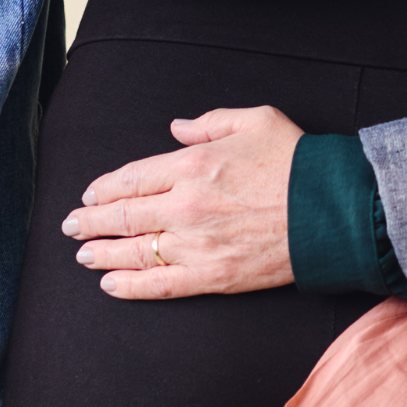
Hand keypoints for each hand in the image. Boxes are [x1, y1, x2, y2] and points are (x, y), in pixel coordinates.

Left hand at [59, 105, 305, 298]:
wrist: (334, 210)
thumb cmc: (297, 162)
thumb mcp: (255, 120)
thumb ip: (209, 123)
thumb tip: (177, 128)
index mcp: (192, 166)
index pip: (130, 179)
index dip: (103, 188)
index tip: (90, 193)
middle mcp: (185, 206)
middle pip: (121, 217)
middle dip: (89, 221)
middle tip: (71, 225)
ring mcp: (197, 245)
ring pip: (133, 252)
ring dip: (100, 253)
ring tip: (82, 254)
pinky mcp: (213, 276)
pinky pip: (160, 284)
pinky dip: (130, 286)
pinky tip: (110, 284)